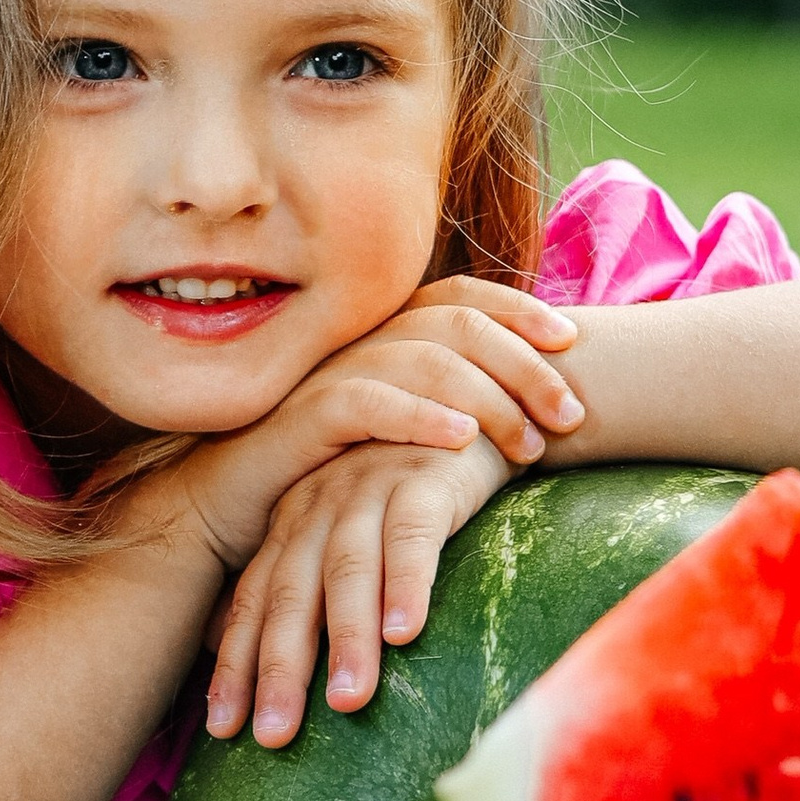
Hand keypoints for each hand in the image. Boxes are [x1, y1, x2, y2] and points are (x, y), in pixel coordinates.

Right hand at [158, 276, 583, 581]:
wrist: (227, 504)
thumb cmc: (321, 471)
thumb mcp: (392, 432)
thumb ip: (444, 404)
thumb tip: (532, 407)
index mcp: (383, 335)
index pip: (462, 296)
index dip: (519, 309)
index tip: (572, 341)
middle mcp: (359, 341)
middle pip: (457, 324)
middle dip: (524, 364)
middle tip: (570, 414)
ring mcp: (330, 374)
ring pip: (423, 359)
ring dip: (489, 398)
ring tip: (530, 444)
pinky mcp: (303, 416)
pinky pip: (369, 402)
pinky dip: (419, 416)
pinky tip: (461, 439)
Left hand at [206, 429, 514, 745]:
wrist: (472, 410)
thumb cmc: (406, 489)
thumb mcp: (350, 534)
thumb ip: (317, 591)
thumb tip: (278, 675)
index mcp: (293, 526)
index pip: (254, 602)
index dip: (236, 665)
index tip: (222, 730)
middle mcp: (320, 508)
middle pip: (292, 594)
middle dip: (279, 668)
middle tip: (274, 736)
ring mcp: (369, 489)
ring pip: (350, 571)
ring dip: (348, 639)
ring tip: (348, 703)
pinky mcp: (425, 478)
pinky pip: (414, 536)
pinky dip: (408, 585)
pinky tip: (406, 634)